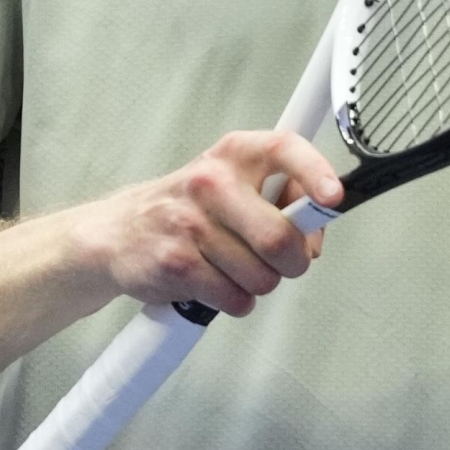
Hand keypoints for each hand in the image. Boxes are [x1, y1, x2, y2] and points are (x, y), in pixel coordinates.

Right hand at [69, 131, 341, 316]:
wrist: (116, 233)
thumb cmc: (186, 209)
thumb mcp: (230, 184)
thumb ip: (278, 197)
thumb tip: (316, 227)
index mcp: (232, 155)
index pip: (282, 148)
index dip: (315, 172)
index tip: (334, 198)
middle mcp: (210, 181)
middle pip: (280, 237)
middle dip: (293, 262)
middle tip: (282, 262)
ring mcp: (190, 223)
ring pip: (261, 277)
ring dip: (258, 284)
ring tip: (233, 267)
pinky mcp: (176, 263)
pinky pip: (235, 299)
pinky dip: (235, 301)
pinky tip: (214, 282)